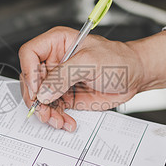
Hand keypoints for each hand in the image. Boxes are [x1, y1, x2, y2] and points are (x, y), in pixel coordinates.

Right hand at [18, 28, 165, 130]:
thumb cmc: (119, 59)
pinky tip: (66, 122)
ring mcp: (59, 80)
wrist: (135, 76)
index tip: (37, 90)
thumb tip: (44, 92)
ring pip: (40, 98)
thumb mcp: (90, 62)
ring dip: (46, 113)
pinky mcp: (66, 96)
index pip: (30, 53)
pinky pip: (53, 109)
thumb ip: (64, 76)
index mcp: (57, 43)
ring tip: (58, 120)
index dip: (29, 73)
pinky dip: (57, 118)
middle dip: (36, 99)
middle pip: (30, 80)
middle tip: (43, 111)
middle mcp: (54, 62)